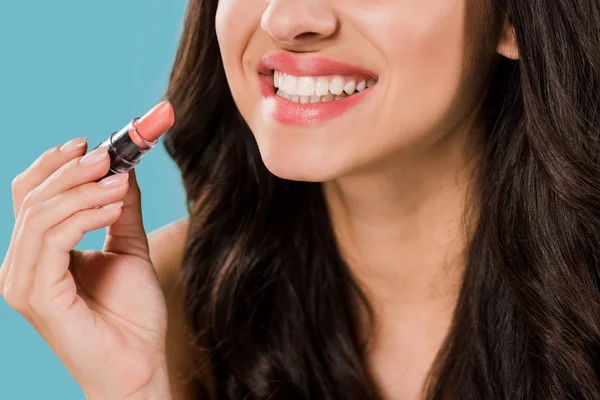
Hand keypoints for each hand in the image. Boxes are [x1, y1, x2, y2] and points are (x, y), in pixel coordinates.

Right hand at [1, 137, 169, 398]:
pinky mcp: (37, 296)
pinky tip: (114, 208)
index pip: (32, 195)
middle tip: (112, 154)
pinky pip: (53, 239)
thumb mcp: (128, 247)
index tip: (96, 143)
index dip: (58, 163)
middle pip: (32, 197)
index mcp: (39, 253)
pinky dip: (84, 215)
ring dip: (84, 189)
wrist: (139, 364)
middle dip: (73, 169)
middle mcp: (21, 265)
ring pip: (41, 213)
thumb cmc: (131, 315)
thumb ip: (121, 210)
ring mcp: (23, 282)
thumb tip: (123, 169)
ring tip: (121, 182)